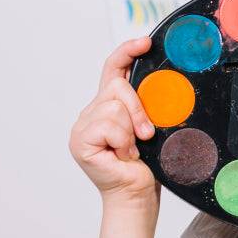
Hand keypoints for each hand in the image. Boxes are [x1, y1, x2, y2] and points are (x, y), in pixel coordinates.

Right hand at [69, 37, 159, 201]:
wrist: (137, 196)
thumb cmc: (148, 164)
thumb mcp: (150, 126)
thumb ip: (146, 104)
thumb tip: (158, 83)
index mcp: (109, 105)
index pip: (113, 68)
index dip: (127, 51)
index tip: (145, 41)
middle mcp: (92, 112)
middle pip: (118, 85)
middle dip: (139, 108)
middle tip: (146, 134)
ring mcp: (82, 126)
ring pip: (115, 106)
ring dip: (132, 129)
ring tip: (132, 150)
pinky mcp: (79, 140)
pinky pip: (109, 125)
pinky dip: (123, 142)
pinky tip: (122, 156)